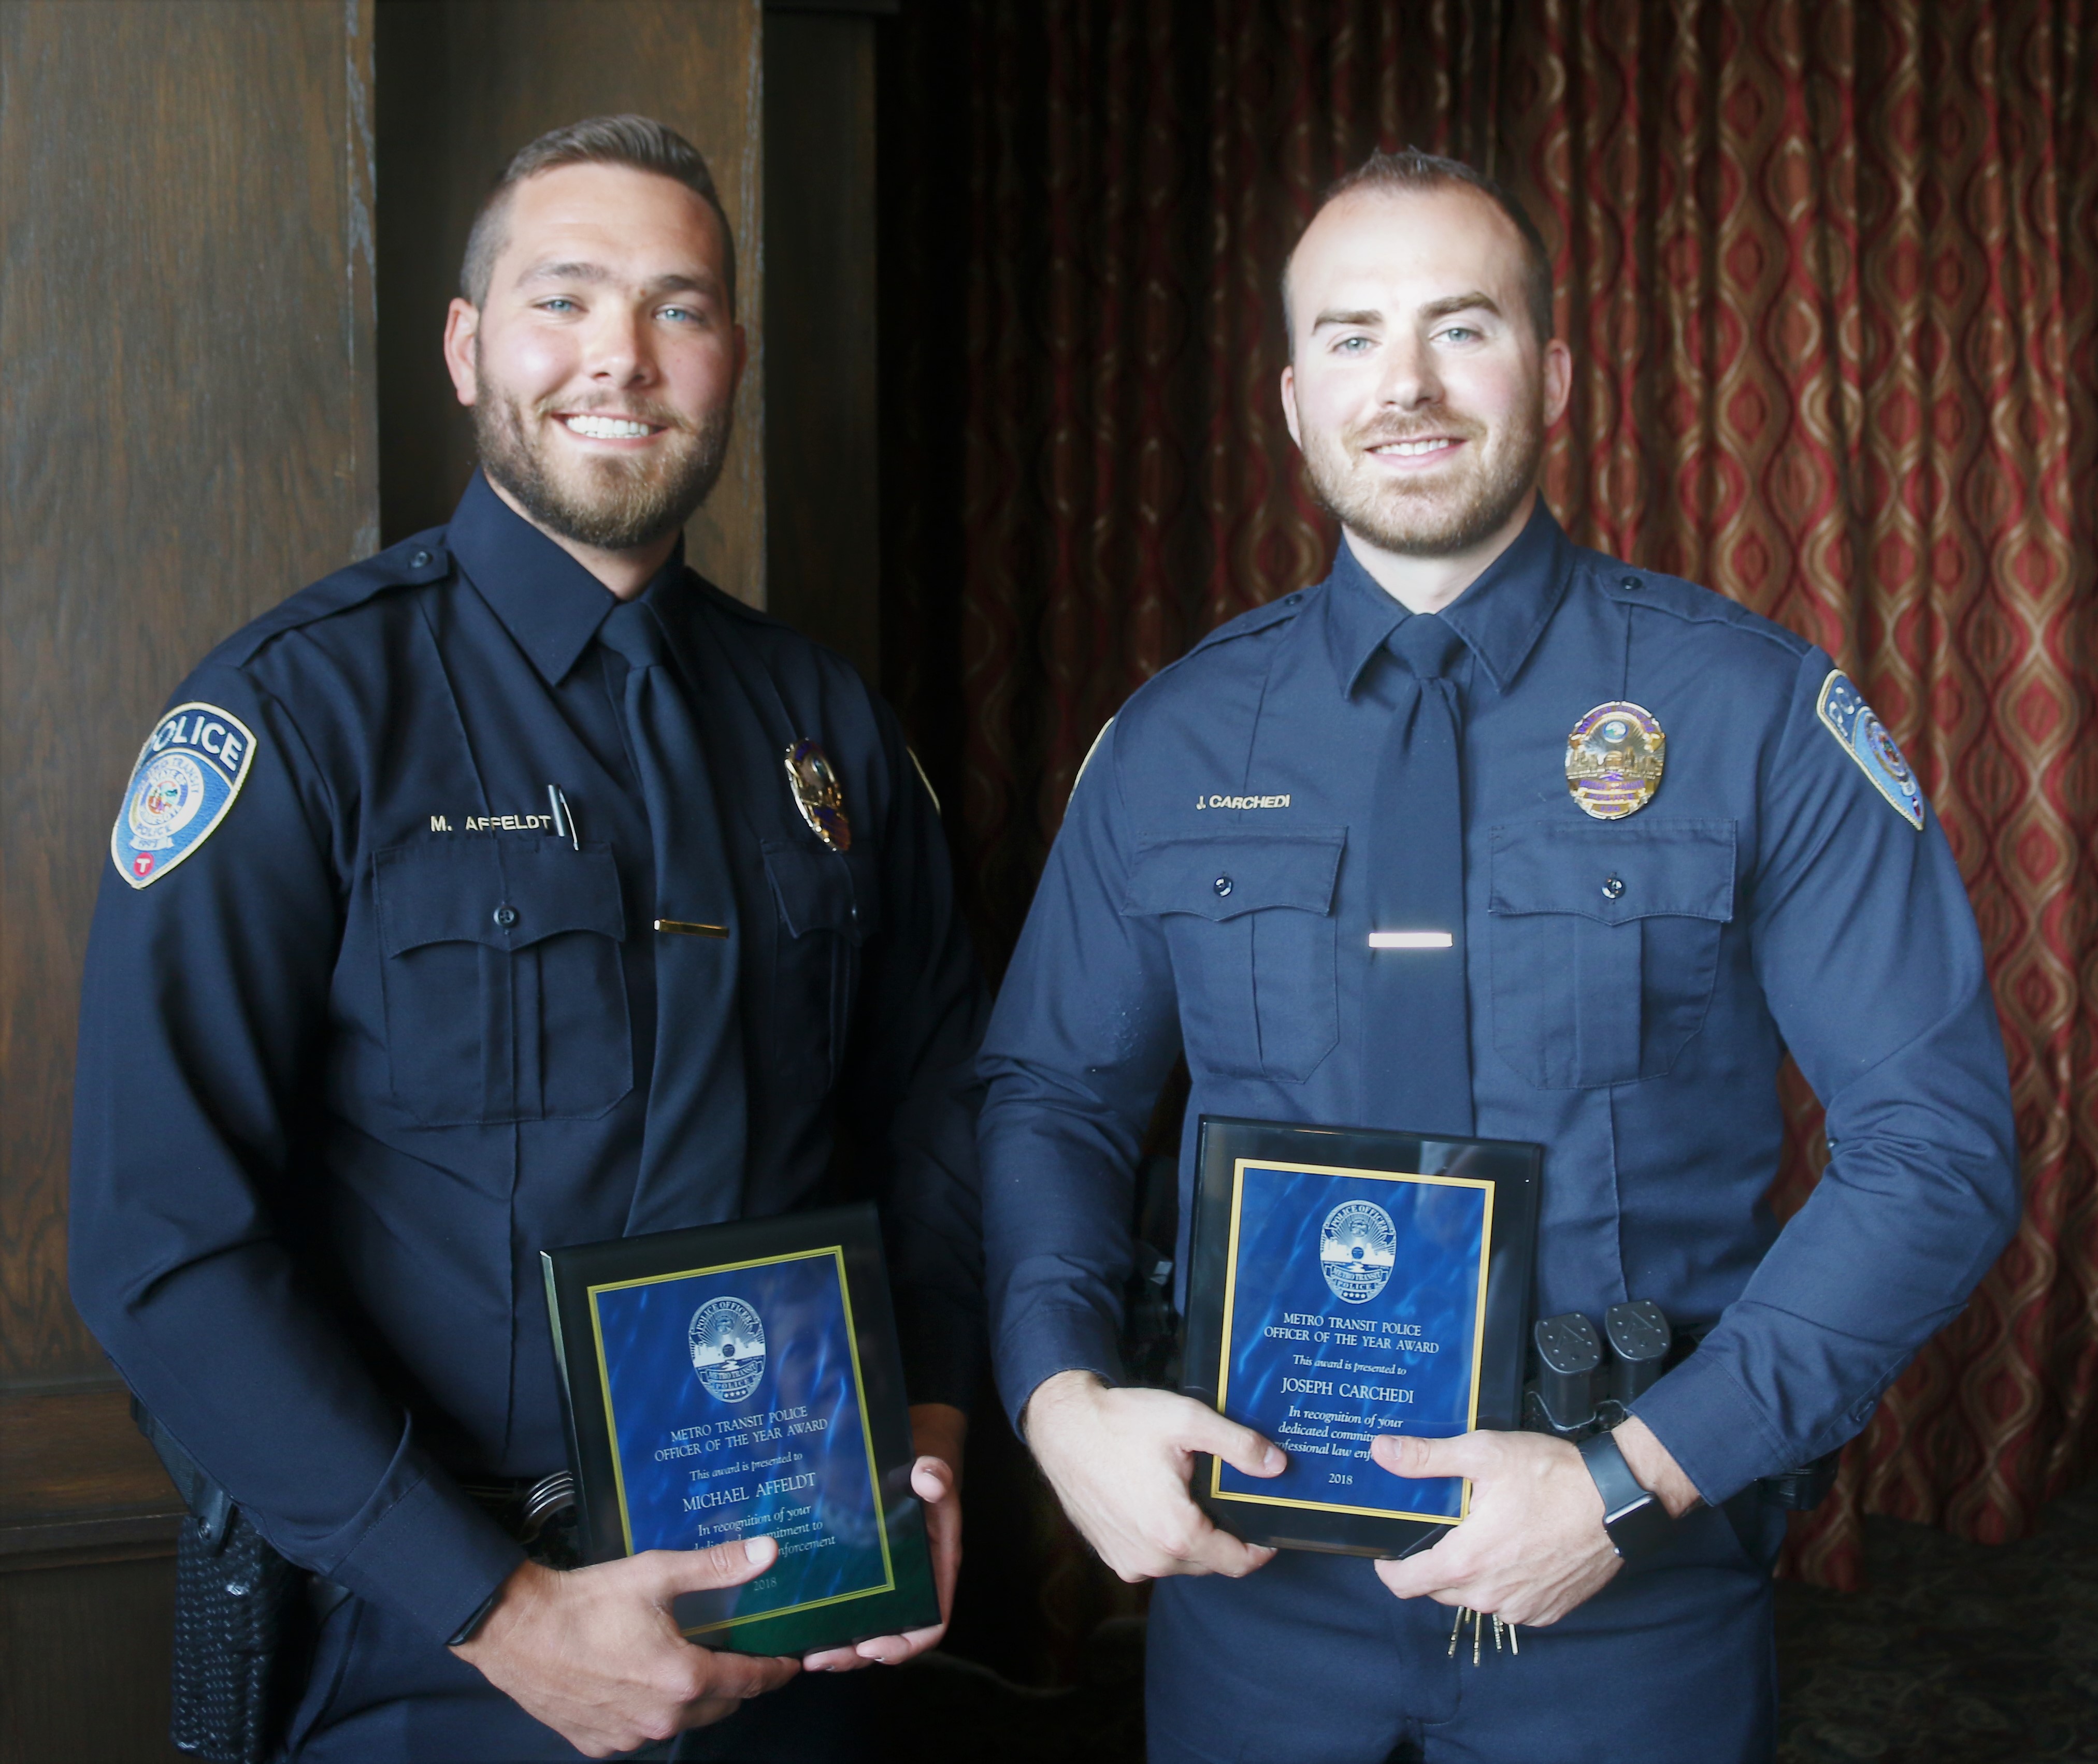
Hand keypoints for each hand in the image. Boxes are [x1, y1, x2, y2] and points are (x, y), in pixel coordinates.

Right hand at [453, 1539, 798, 1756]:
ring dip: (692, 1698)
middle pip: (720, 1705)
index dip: (775, 1671)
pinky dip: (650, 1711)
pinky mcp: (599, 1743)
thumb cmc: (585, 1603)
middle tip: (736, 1653)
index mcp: (683, 1679)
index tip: (790, 1664)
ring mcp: (628, 1736)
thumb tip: (767, 1552)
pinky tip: (640, 1681)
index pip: (749, 1682)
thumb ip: (717, 1567)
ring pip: (682, 1721)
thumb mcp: (657, 1574)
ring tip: (685, 1662)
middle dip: (735, 1682)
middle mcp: (661, 1718)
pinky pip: (641, 1731)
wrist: (516, 1631)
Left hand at [802, 1402, 965, 1671]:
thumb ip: (936, 1473)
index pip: (931, 1623)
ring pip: (866, 1625)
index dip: (905, 1644)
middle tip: (819, 1658)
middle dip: (857, 1654)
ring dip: (839, 1645)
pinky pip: (849, 1602)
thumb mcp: (935, 1465)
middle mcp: (913, 1581)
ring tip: (805, 1652)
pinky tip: (799, 1618)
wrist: (911, 1448)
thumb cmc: (926, 1463)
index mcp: (937, 1569)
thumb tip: (928, 1477)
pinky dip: (828, 1617)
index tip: (872, 1647)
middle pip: (891, 1635)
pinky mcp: (863, 1567)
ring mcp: (887, 1577)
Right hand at [1022, 1371, 1281, 1581]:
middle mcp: (1152, 1560)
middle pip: (1211, 1561)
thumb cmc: (1120, 1423)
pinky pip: (1154, 1557)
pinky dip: (1165, 1538)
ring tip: (1193, 1497)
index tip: (1270, 1528)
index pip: (1238, 1563)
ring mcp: (1128, 1562)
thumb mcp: (1187, 1420)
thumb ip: (1239, 1445)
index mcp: (1176, 1533)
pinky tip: (1161, 1502)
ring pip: (1182, 1561)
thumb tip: (1277, 1466)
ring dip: (1194, 1537)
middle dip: (1225, 1535)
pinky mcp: (1111, 1555)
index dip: (1261, 1548)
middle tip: (1227, 1499)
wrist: (1063, 1427)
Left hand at [1367, 1419, 1696, 1626]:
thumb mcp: (1483, 1454)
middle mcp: (1490, 1596)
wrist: (1616, 1501)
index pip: (1406, 1584)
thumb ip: (1427, 1458)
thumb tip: (1381, 1452)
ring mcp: (1521, 1608)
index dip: (1389, 1567)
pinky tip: (1516, 1550)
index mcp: (1467, 1562)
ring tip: (1485, 1533)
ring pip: (1475, 1597)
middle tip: (1446, 1527)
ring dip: (1472, 1572)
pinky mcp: (1547, 1611)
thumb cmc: (1551, 1476)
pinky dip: (1505, 1582)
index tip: (1387, 1552)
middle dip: (1433, 1561)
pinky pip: (1509, 1603)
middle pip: (1439, 1589)